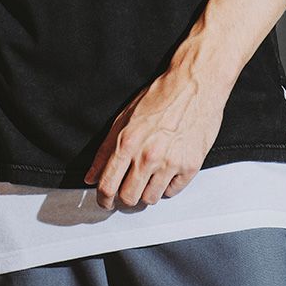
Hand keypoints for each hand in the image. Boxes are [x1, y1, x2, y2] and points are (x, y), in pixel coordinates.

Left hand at [82, 63, 225, 208]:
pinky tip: (167, 170)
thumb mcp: (125, 117)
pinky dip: (167, 185)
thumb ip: (106, 149)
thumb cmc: (161, 96)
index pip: (107, 185)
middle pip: (128, 198)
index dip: (103, 199)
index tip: (105, 201)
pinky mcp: (190, 166)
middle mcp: (147, 155)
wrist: (194, 84)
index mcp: (127, 142)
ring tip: (149, 176)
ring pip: (150, 199)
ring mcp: (170, 162)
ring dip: (146, 192)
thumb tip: (91, 175)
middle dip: (124, 198)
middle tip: (127, 190)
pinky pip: (173, 192)